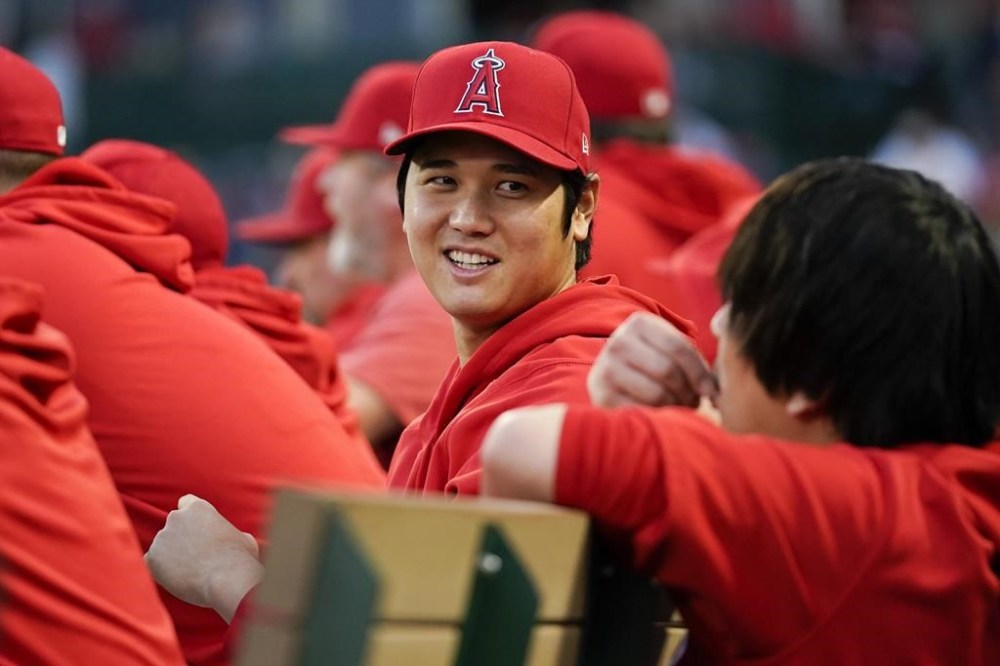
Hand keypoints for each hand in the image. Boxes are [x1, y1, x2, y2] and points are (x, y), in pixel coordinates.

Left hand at [145, 494, 263, 622]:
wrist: (227, 578)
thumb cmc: (240, 558)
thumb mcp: (243, 538)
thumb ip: (230, 533)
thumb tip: (235, 540)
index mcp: (198, 508)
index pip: (185, 503)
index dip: (189, 517)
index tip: (193, 530)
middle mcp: (176, 517)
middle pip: (173, 525)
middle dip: (180, 538)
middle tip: (193, 557)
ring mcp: (162, 537)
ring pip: (162, 546)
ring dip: (171, 556)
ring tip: (189, 572)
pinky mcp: (152, 557)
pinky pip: (151, 562)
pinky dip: (160, 570)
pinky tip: (176, 578)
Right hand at [589, 312, 717, 408]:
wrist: (616, 381)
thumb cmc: (654, 366)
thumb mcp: (670, 351)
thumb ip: (693, 359)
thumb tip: (718, 390)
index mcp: (639, 323)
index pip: (679, 348)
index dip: (700, 374)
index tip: (711, 392)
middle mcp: (618, 341)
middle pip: (668, 371)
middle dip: (688, 392)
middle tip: (694, 402)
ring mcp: (605, 368)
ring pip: (657, 392)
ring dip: (676, 406)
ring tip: (680, 407)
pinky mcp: (601, 394)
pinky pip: (641, 410)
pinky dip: (658, 415)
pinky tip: (662, 414)